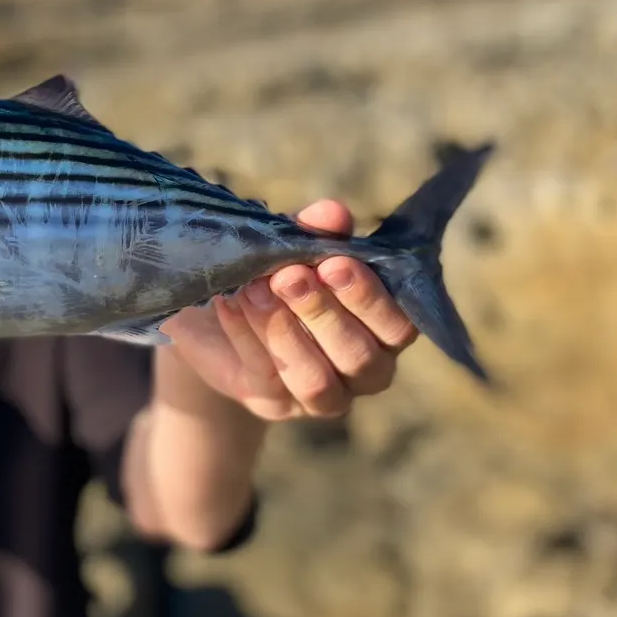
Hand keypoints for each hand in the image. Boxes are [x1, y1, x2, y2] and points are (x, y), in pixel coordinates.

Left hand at [161, 200, 416, 422]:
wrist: (218, 309)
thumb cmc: (275, 273)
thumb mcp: (294, 246)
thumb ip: (317, 231)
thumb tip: (332, 212)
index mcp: (384, 329)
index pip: (398, 326)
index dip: (369, 298)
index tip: (334, 262)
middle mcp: (364, 370)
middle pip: (359, 357)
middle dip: (322, 313)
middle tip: (288, 275)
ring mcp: (320, 396)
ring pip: (316, 380)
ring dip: (283, 330)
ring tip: (254, 288)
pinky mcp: (274, 404)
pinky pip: (266, 376)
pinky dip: (245, 335)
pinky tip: (229, 303)